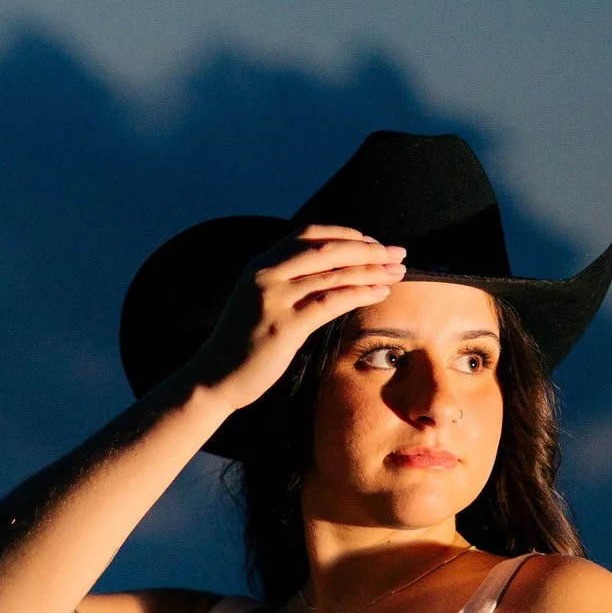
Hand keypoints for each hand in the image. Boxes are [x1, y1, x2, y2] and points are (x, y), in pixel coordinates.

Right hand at [186, 224, 407, 416]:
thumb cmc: (242, 344)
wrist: (213, 378)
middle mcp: (265, 274)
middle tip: (398, 253)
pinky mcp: (284, 326)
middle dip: (368, 250)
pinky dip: (359, 294)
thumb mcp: (260, 301)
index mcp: (260, 263)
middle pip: (327, 249)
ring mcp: (273, 298)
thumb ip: (286, 282)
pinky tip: (380, 294)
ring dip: (372, 271)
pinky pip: (331, 302)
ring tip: (398, 272)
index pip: (309, 234)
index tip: (372, 243)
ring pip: (333, 274)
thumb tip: (329, 273)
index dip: (346, 234)